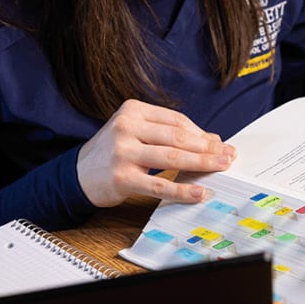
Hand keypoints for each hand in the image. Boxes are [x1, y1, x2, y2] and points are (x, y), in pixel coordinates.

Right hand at [76, 99, 236, 206]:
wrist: (76, 175)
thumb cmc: (114, 151)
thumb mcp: (137, 133)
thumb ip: (170, 133)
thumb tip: (212, 140)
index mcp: (133, 110)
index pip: (176, 120)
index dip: (201, 133)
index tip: (220, 143)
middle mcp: (126, 127)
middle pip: (177, 137)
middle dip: (207, 147)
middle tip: (227, 155)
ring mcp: (122, 152)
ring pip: (172, 157)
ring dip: (201, 163)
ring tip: (221, 167)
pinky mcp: (121, 178)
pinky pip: (159, 184)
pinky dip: (182, 190)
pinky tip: (198, 193)